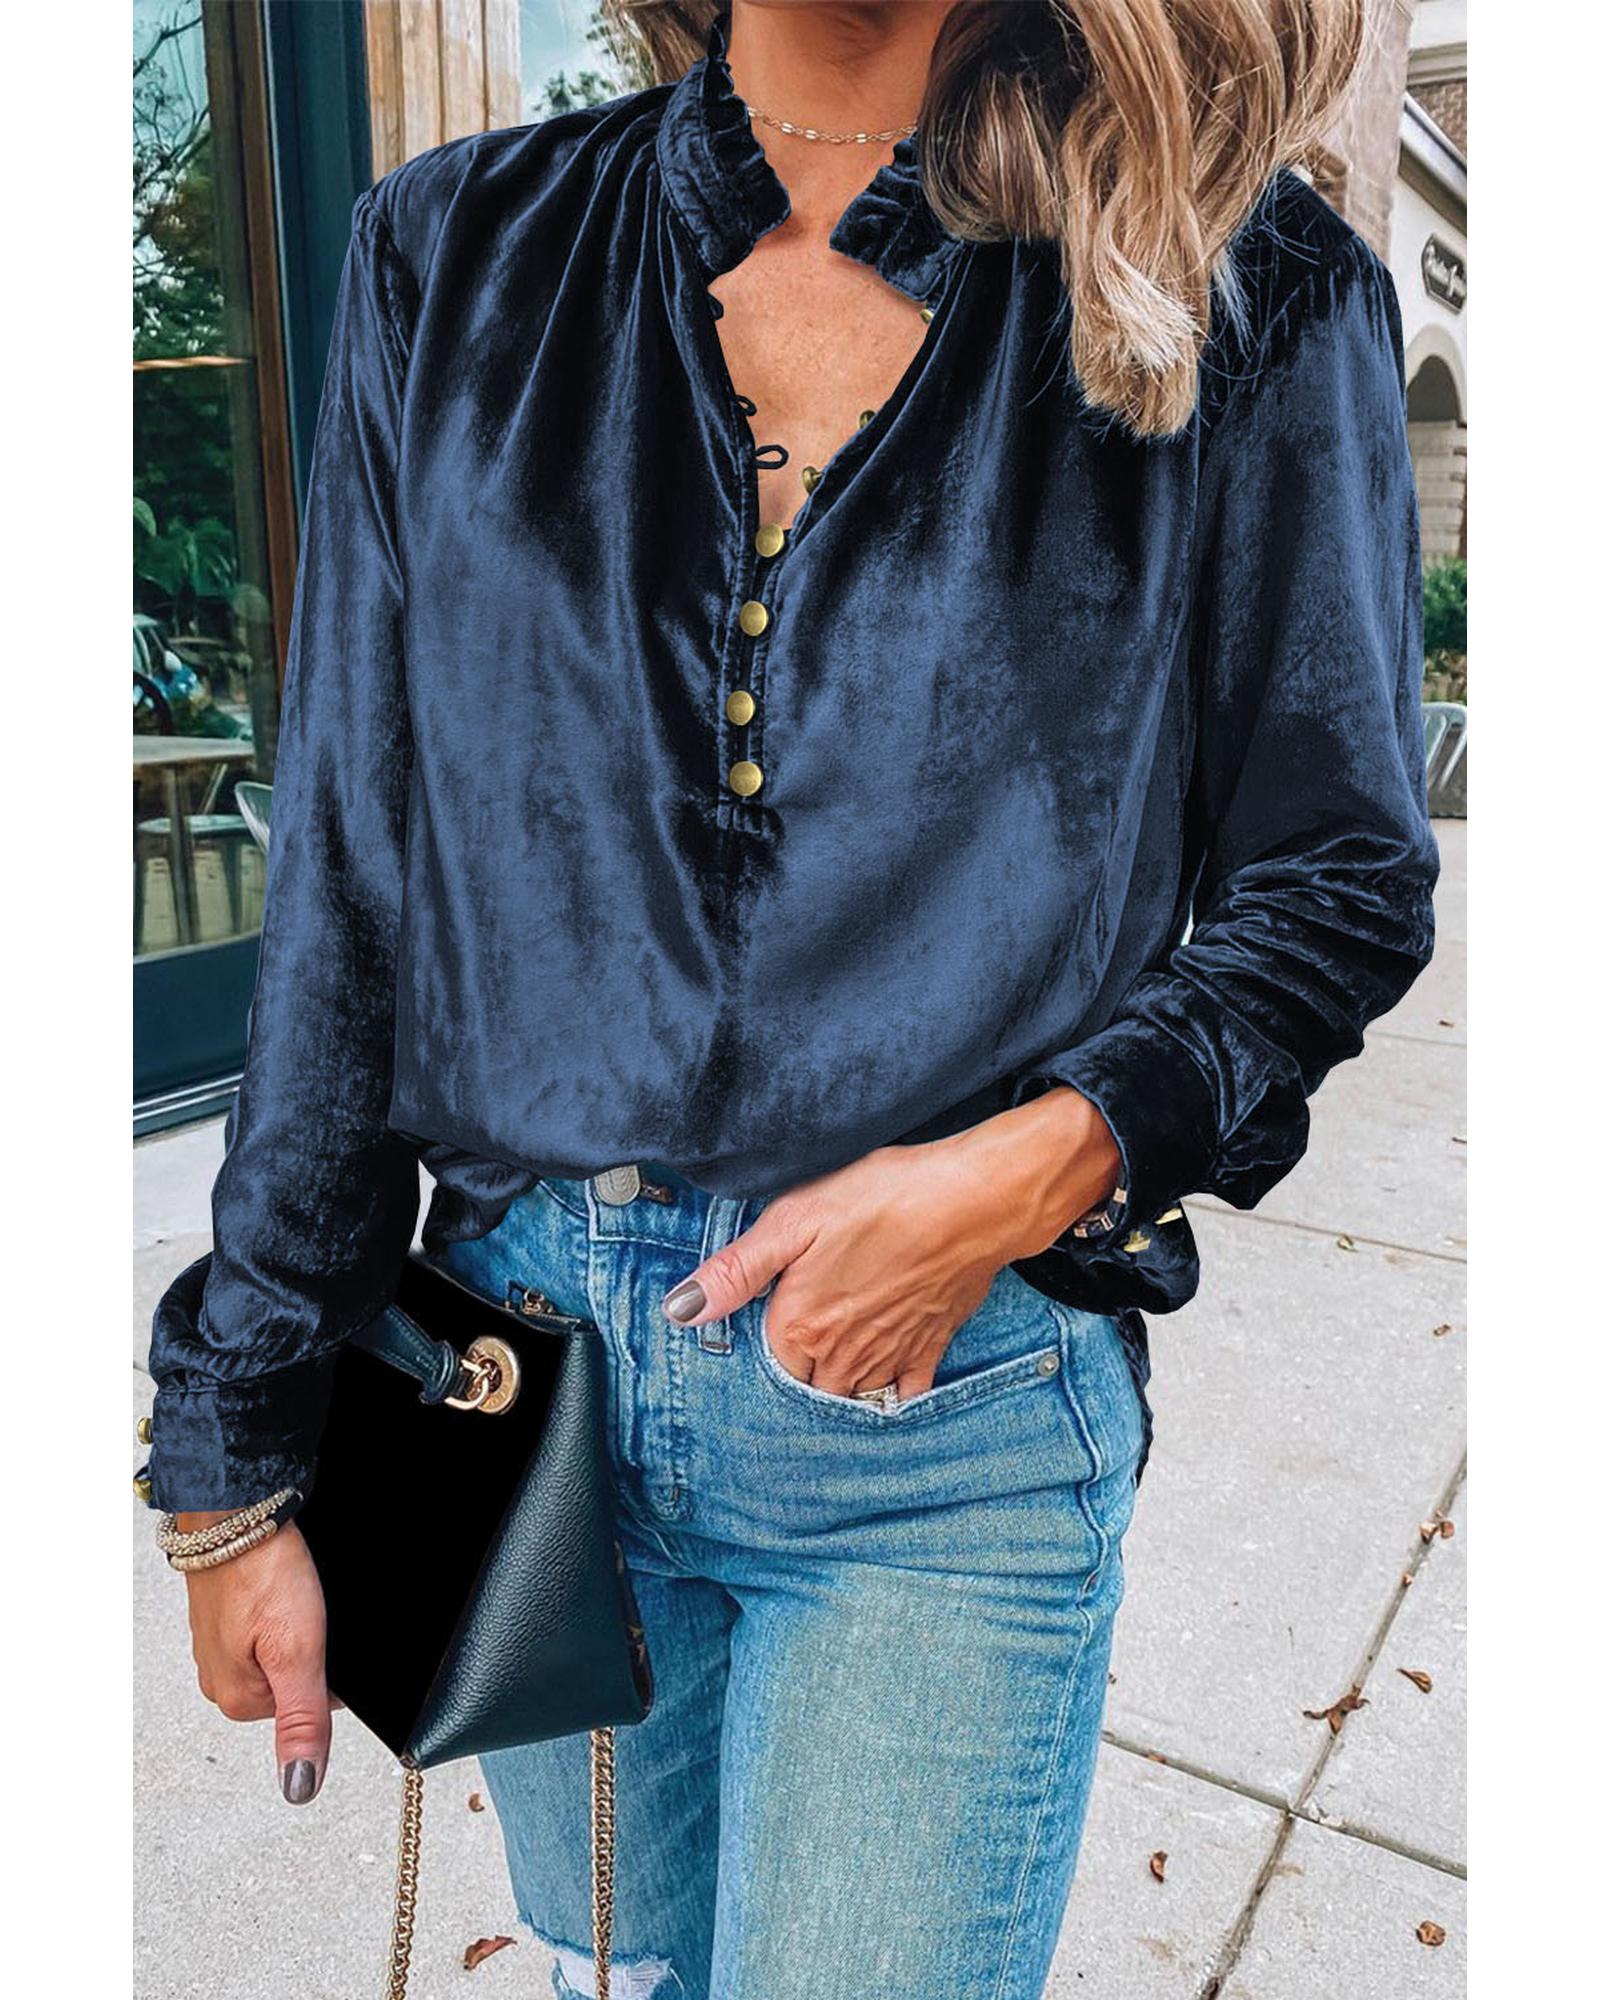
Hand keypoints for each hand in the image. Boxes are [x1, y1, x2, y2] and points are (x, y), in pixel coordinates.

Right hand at [181, 1517, 332, 1804]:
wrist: (236, 1511)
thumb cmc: (262, 1572)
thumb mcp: (297, 1652)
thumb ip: (302, 1721)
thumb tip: (299, 1789)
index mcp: (238, 1702)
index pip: (315, 1706)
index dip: (332, 1670)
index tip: (323, 1639)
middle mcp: (222, 1681)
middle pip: (298, 1679)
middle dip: (315, 1648)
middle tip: (307, 1612)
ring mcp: (221, 1647)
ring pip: (284, 1649)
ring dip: (298, 1624)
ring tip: (290, 1597)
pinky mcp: (227, 1616)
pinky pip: (269, 1624)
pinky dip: (283, 1607)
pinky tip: (281, 1588)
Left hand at [661, 1087, 1120, 1399]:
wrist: (974, 1201)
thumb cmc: (883, 1198)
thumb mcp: (795, 1219)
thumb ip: (736, 1271)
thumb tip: (680, 1310)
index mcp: (800, 1327)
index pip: (766, 1365)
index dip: (763, 1346)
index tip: (766, 1326)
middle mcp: (842, 1356)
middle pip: (807, 1389)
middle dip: (798, 1375)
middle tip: (798, 1346)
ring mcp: (889, 1357)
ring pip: (850, 1397)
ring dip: (837, 1388)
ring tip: (831, 1364)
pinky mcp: (930, 1348)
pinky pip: (902, 1394)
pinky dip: (890, 1395)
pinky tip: (884, 1382)